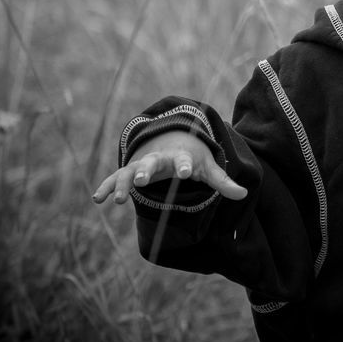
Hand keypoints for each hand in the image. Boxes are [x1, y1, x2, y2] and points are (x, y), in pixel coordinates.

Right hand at [92, 130, 247, 204]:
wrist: (174, 140)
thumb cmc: (194, 158)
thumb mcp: (209, 168)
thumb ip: (223, 182)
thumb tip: (244, 194)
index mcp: (180, 157)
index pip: (184, 161)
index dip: (185, 166)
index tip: (185, 172)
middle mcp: (159, 159)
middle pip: (152, 163)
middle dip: (146, 170)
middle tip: (141, 181)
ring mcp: (143, 164)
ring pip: (130, 172)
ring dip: (124, 184)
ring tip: (118, 200)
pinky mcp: (131, 172)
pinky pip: (116, 178)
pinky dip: (107, 187)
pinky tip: (97, 199)